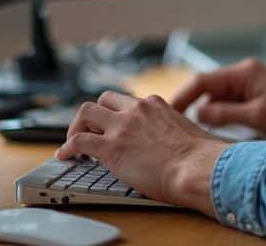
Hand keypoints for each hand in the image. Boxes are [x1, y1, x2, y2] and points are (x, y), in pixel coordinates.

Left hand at [55, 91, 227, 216]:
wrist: (196, 167)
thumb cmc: (200, 158)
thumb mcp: (189, 133)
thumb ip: (175, 133)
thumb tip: (177, 145)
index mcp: (156, 105)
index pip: (129, 102)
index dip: (118, 115)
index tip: (115, 127)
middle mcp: (137, 109)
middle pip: (104, 99)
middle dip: (94, 115)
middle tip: (91, 132)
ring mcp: (122, 126)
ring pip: (85, 112)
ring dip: (76, 126)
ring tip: (74, 142)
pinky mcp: (110, 147)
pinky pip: (77, 141)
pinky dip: (67, 147)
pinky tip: (65, 157)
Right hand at [170, 58, 265, 140]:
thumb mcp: (258, 116)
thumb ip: (226, 114)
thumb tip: (199, 113)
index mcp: (244, 73)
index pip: (202, 81)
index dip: (182, 97)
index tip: (169, 114)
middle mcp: (246, 76)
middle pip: (207, 90)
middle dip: (192, 107)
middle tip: (176, 128)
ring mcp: (251, 88)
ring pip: (218, 101)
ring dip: (208, 115)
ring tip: (193, 134)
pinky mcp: (257, 100)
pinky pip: (231, 107)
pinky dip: (222, 119)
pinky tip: (217, 134)